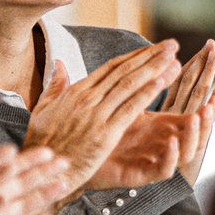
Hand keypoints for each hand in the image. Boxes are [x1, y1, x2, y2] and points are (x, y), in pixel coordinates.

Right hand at [21, 41, 180, 189]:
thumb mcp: (43, 109)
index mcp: (76, 92)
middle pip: (125, 71)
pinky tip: (161, 82)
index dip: (135, 56)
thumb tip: (59, 63)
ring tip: (173, 57)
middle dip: (150, 56)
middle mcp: (88, 99)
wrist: (42, 169)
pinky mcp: (105, 133)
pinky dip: (145, 94)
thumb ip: (55, 85)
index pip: (112, 67)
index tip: (153, 49)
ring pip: (130, 85)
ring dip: (154, 69)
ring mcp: (96, 115)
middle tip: (171, 45)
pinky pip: (128, 109)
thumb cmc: (43, 142)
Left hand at [95, 40, 214, 187]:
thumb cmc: (97, 130)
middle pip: (196, 130)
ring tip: (197, 116)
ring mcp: (156, 157)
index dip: (207, 100)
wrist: (75, 159)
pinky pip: (164, 168)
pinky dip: (171, 156)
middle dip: (209, 115)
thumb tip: (151, 52)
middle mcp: (164, 140)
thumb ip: (136, 81)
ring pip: (187, 150)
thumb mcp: (121, 101)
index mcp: (162, 123)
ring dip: (195, 134)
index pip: (192, 111)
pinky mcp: (144, 174)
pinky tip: (172, 141)